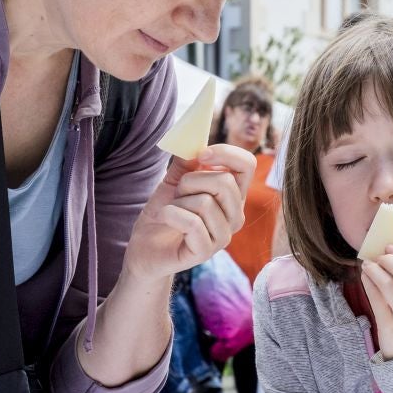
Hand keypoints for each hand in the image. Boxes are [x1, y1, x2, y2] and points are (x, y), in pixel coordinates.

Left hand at [123, 143, 254, 282]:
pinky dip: (170, 215)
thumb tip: (193, 141)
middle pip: (225, 182)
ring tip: (171, 212)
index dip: (225, 153)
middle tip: (178, 194)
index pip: (246, 165)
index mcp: (232, 196)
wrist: (145, 248)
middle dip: (191, 181)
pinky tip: (164, 220)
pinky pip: (192, 222)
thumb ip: (186, 162)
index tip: (202, 154)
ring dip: (178, 202)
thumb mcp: (173, 181)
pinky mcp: (206, 251)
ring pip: (205, 202)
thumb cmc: (165, 214)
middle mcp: (234, 216)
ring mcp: (223, 236)